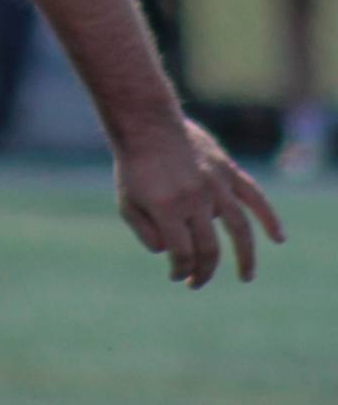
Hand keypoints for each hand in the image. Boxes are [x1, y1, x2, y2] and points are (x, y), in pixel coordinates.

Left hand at [115, 117, 284, 287]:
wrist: (146, 123)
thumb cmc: (133, 165)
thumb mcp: (126, 202)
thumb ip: (146, 233)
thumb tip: (171, 253)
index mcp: (167, 208)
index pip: (182, 254)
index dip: (181, 270)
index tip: (177, 276)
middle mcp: (195, 198)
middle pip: (208, 247)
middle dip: (203, 271)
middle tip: (196, 282)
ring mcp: (215, 184)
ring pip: (239, 229)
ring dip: (245, 257)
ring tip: (246, 277)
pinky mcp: (227, 171)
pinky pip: (254, 196)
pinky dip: (269, 218)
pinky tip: (278, 238)